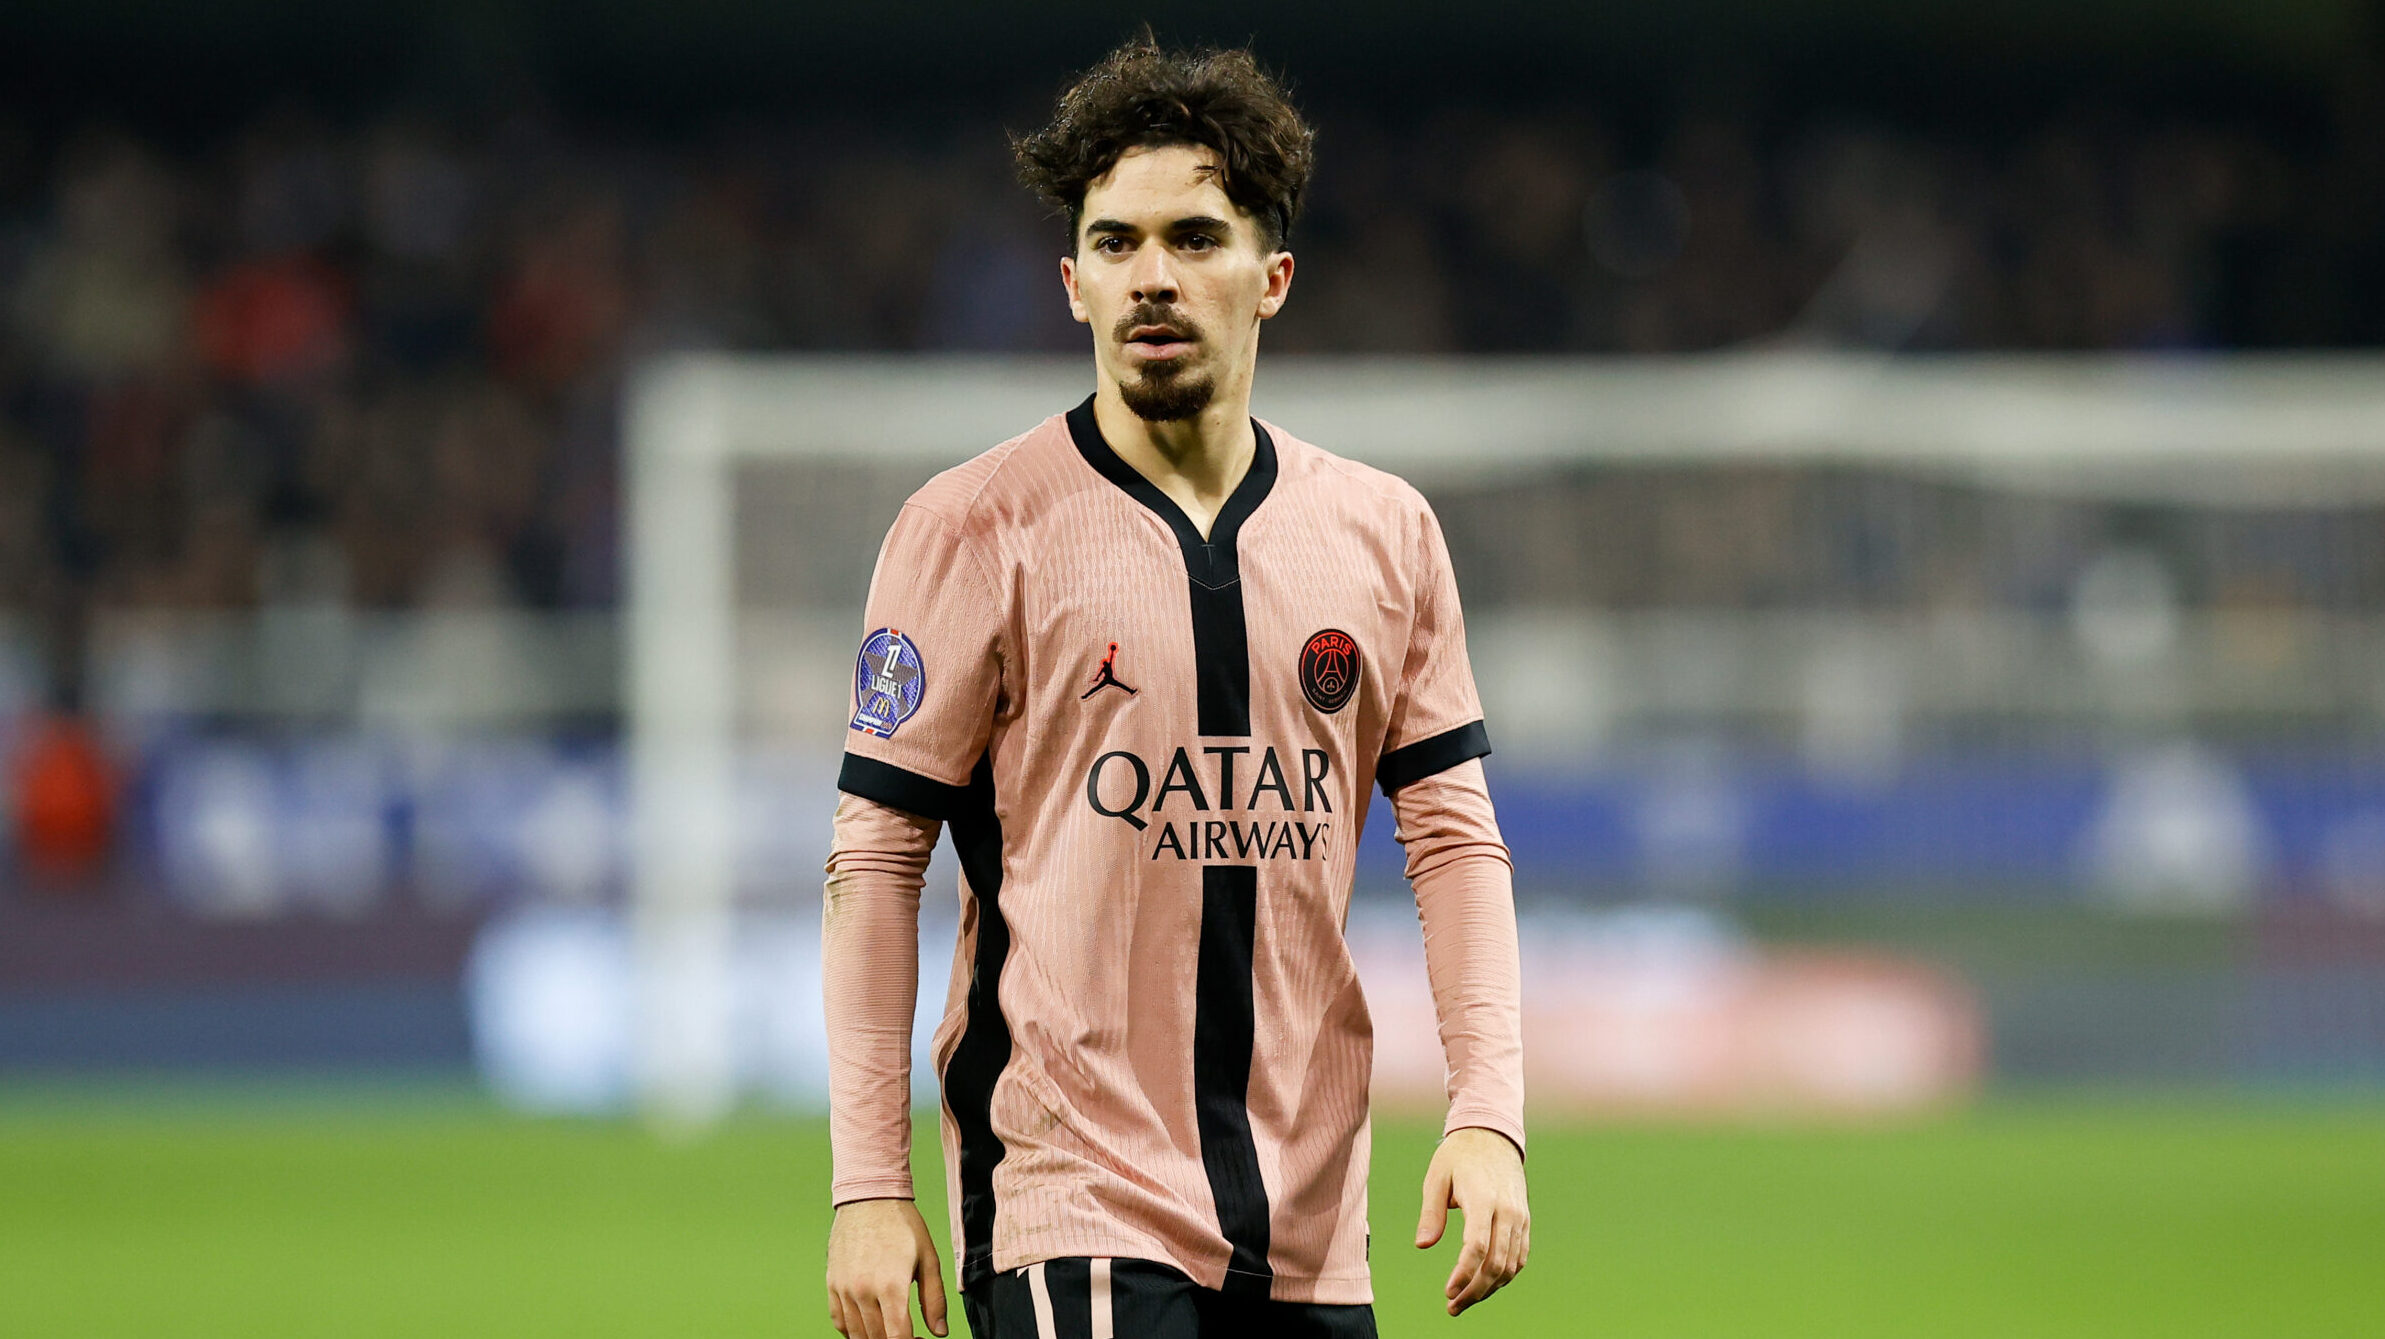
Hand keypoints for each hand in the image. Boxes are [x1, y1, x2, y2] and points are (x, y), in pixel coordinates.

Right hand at [826, 1198, 948, 1338]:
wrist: (869, 1198)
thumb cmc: (902, 1225)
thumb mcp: (929, 1258)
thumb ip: (934, 1299)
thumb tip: (939, 1332)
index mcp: (891, 1285)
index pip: (897, 1336)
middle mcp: (863, 1290)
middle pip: (877, 1338)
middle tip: (910, 1335)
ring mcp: (844, 1289)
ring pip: (856, 1334)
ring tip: (891, 1331)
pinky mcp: (832, 1284)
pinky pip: (839, 1321)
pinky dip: (852, 1331)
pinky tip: (868, 1325)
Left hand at [1413, 1126, 1529, 1316]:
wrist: (1493, 1136)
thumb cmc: (1458, 1156)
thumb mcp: (1436, 1177)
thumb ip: (1430, 1212)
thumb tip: (1422, 1245)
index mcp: (1483, 1199)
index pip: (1477, 1246)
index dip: (1464, 1274)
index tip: (1448, 1291)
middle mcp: (1507, 1211)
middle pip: (1496, 1263)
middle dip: (1474, 1291)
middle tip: (1453, 1306)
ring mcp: (1519, 1217)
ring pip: (1510, 1266)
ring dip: (1489, 1289)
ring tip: (1465, 1301)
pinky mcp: (1524, 1220)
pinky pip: (1519, 1257)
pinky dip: (1504, 1276)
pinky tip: (1485, 1285)